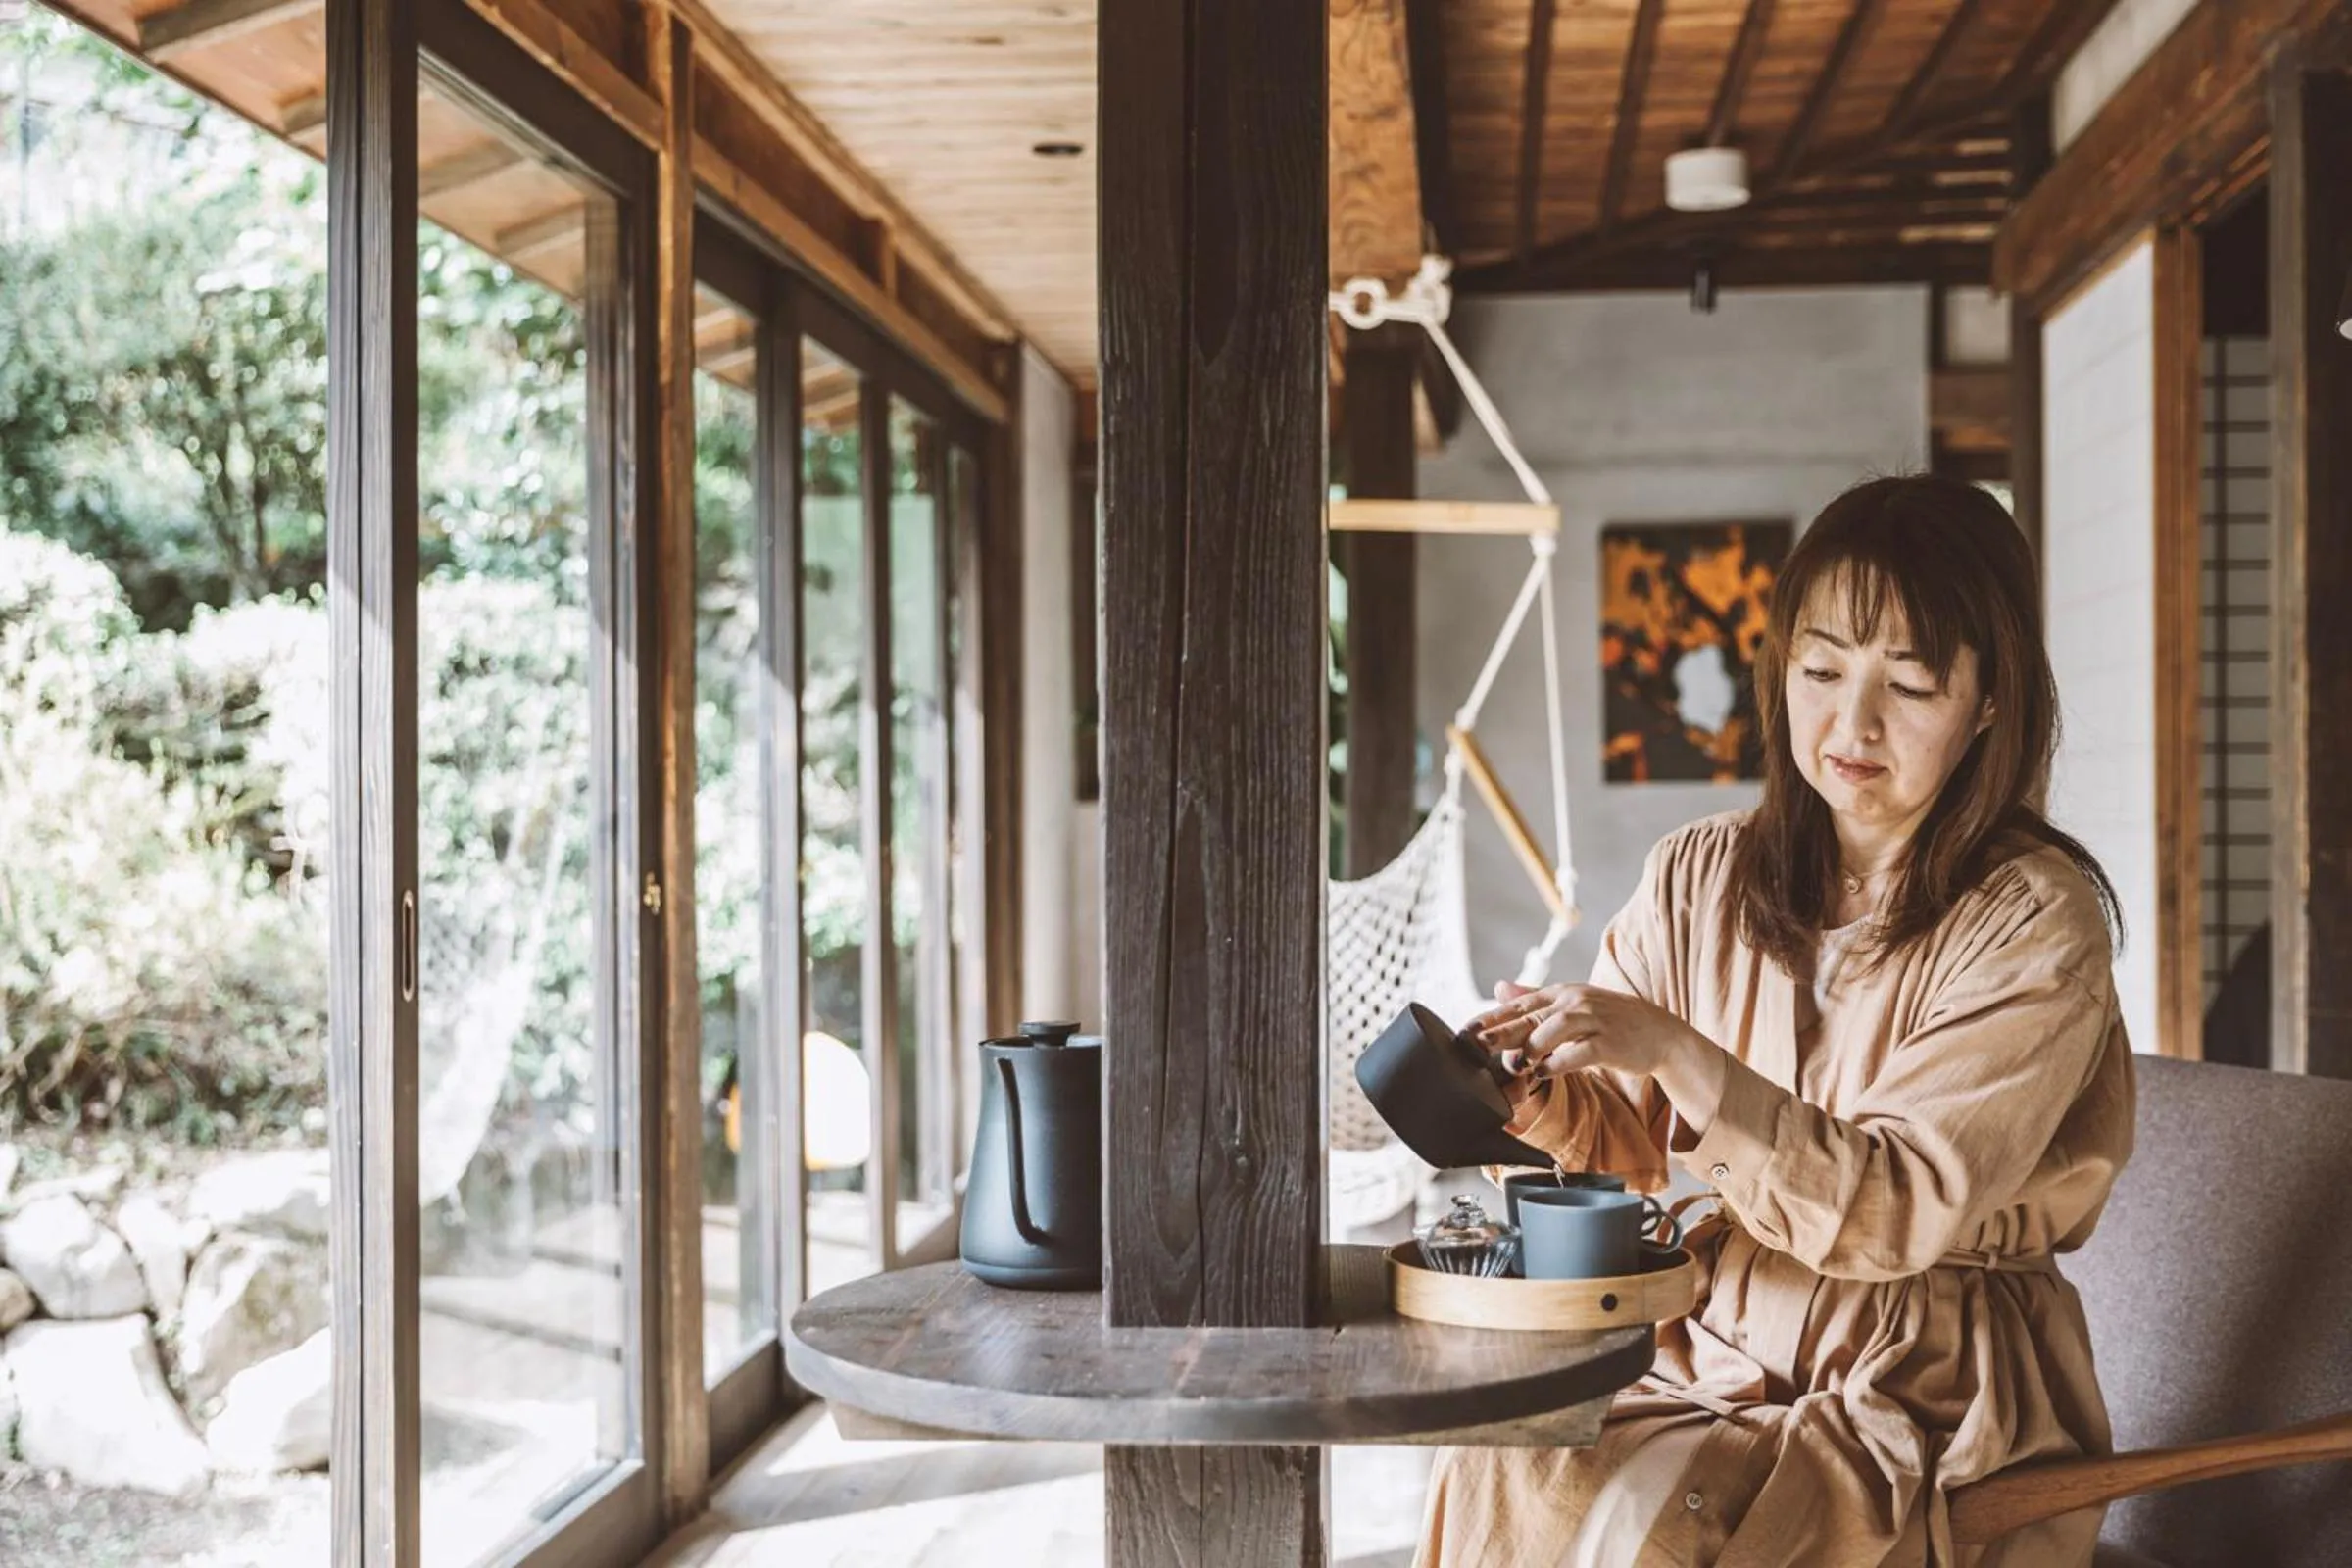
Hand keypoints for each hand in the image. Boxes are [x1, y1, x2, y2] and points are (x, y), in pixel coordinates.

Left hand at [1463, 979, 1704, 1083]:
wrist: (1660, 1033)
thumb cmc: (1611, 1022)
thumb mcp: (1572, 1004)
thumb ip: (1535, 999)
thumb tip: (1498, 987)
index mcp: (1562, 993)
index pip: (1520, 1003)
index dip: (1492, 1017)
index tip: (1466, 1031)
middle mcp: (1576, 1002)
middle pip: (1532, 1015)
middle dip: (1501, 1031)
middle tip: (1477, 1045)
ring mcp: (1594, 1020)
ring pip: (1555, 1029)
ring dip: (1531, 1047)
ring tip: (1514, 1064)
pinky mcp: (1610, 1043)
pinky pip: (1580, 1052)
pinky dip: (1560, 1062)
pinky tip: (1544, 1072)